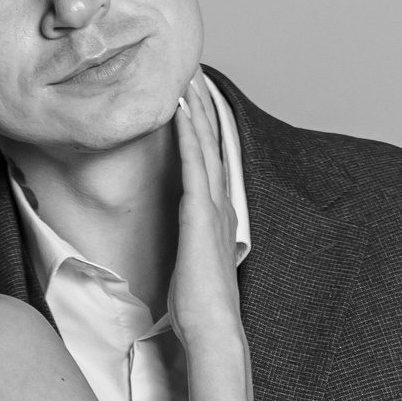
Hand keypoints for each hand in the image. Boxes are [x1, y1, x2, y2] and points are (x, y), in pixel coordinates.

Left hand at [169, 74, 244, 359]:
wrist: (213, 327)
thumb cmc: (201, 308)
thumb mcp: (194, 269)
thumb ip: (192, 250)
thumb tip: (184, 250)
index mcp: (219, 218)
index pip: (211, 164)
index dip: (205, 131)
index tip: (196, 103)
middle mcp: (220, 205)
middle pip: (211, 145)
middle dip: (202, 108)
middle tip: (193, 73)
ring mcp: (212, 207)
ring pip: (204, 145)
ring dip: (196, 109)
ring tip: (187, 77)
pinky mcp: (200, 213)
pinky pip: (193, 163)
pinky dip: (188, 133)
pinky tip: (180, 108)